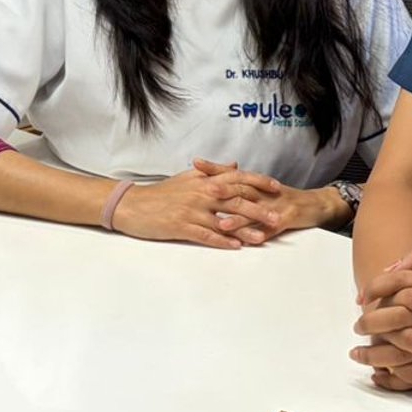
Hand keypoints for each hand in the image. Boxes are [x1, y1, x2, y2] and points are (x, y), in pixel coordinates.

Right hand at [109, 165, 285, 247]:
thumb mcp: (188, 177)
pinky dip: (222, 241)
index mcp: (204, 180)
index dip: (258, 182)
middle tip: (277, 217)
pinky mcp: (181, 227)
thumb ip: (214, 171)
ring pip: (224, 220)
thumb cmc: (162, 192)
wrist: (134, 204)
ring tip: (262, 238)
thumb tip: (235, 165)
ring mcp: (192, 211)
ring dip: (245, 230)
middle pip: (236, 200)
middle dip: (259, 209)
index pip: (238, 178)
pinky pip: (206, 235)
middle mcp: (201, 193)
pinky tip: (235, 247)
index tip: (276, 188)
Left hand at [192, 157, 346, 237]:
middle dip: (223, 189)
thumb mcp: (263, 189)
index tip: (195, 164)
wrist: (316, 204)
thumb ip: (242, 185)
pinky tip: (252, 241)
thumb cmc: (286, 199)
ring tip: (220, 222)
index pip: (233, 173)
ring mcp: (276, 206)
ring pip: (255, 211)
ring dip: (238, 218)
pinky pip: (273, 229)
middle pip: (242, 189)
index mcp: (257, 184)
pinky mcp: (288, 219)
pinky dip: (262, 234)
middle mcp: (265, 192)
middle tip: (204, 190)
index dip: (215, 168)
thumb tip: (218, 179)